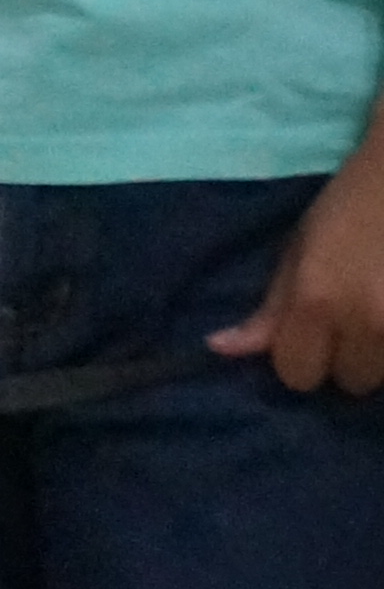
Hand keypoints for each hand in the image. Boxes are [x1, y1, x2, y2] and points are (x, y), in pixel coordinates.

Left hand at [215, 146, 383, 395]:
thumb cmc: (348, 206)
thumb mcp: (297, 250)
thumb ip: (269, 308)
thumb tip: (220, 349)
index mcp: (318, 302)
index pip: (297, 375)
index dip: (299, 359)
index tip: (308, 336)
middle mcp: (367, 322)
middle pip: (349, 382)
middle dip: (345, 360)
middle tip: (350, 322)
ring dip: (379, 355)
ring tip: (377, 313)